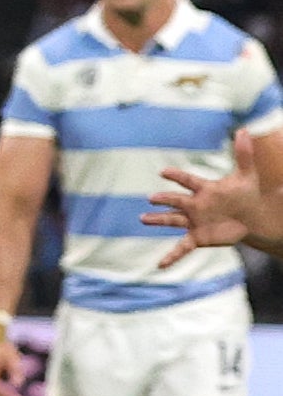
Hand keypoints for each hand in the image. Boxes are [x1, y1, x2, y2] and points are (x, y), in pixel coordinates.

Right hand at [146, 161, 276, 264]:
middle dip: (164, 199)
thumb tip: (244, 130)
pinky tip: (160, 265)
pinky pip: (181, 247)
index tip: (164, 172)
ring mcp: (193, 221)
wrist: (252, 218)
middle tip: (152, 198)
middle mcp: (194, 205)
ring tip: (143, 219)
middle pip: (176, 201)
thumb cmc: (247, 195)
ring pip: (172, 220)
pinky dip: (171, 256)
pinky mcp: (197, 237)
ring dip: (158, 220)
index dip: (177, 177)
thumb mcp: (247, 175)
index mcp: (204, 190)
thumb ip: (243, 154)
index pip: (188, 181)